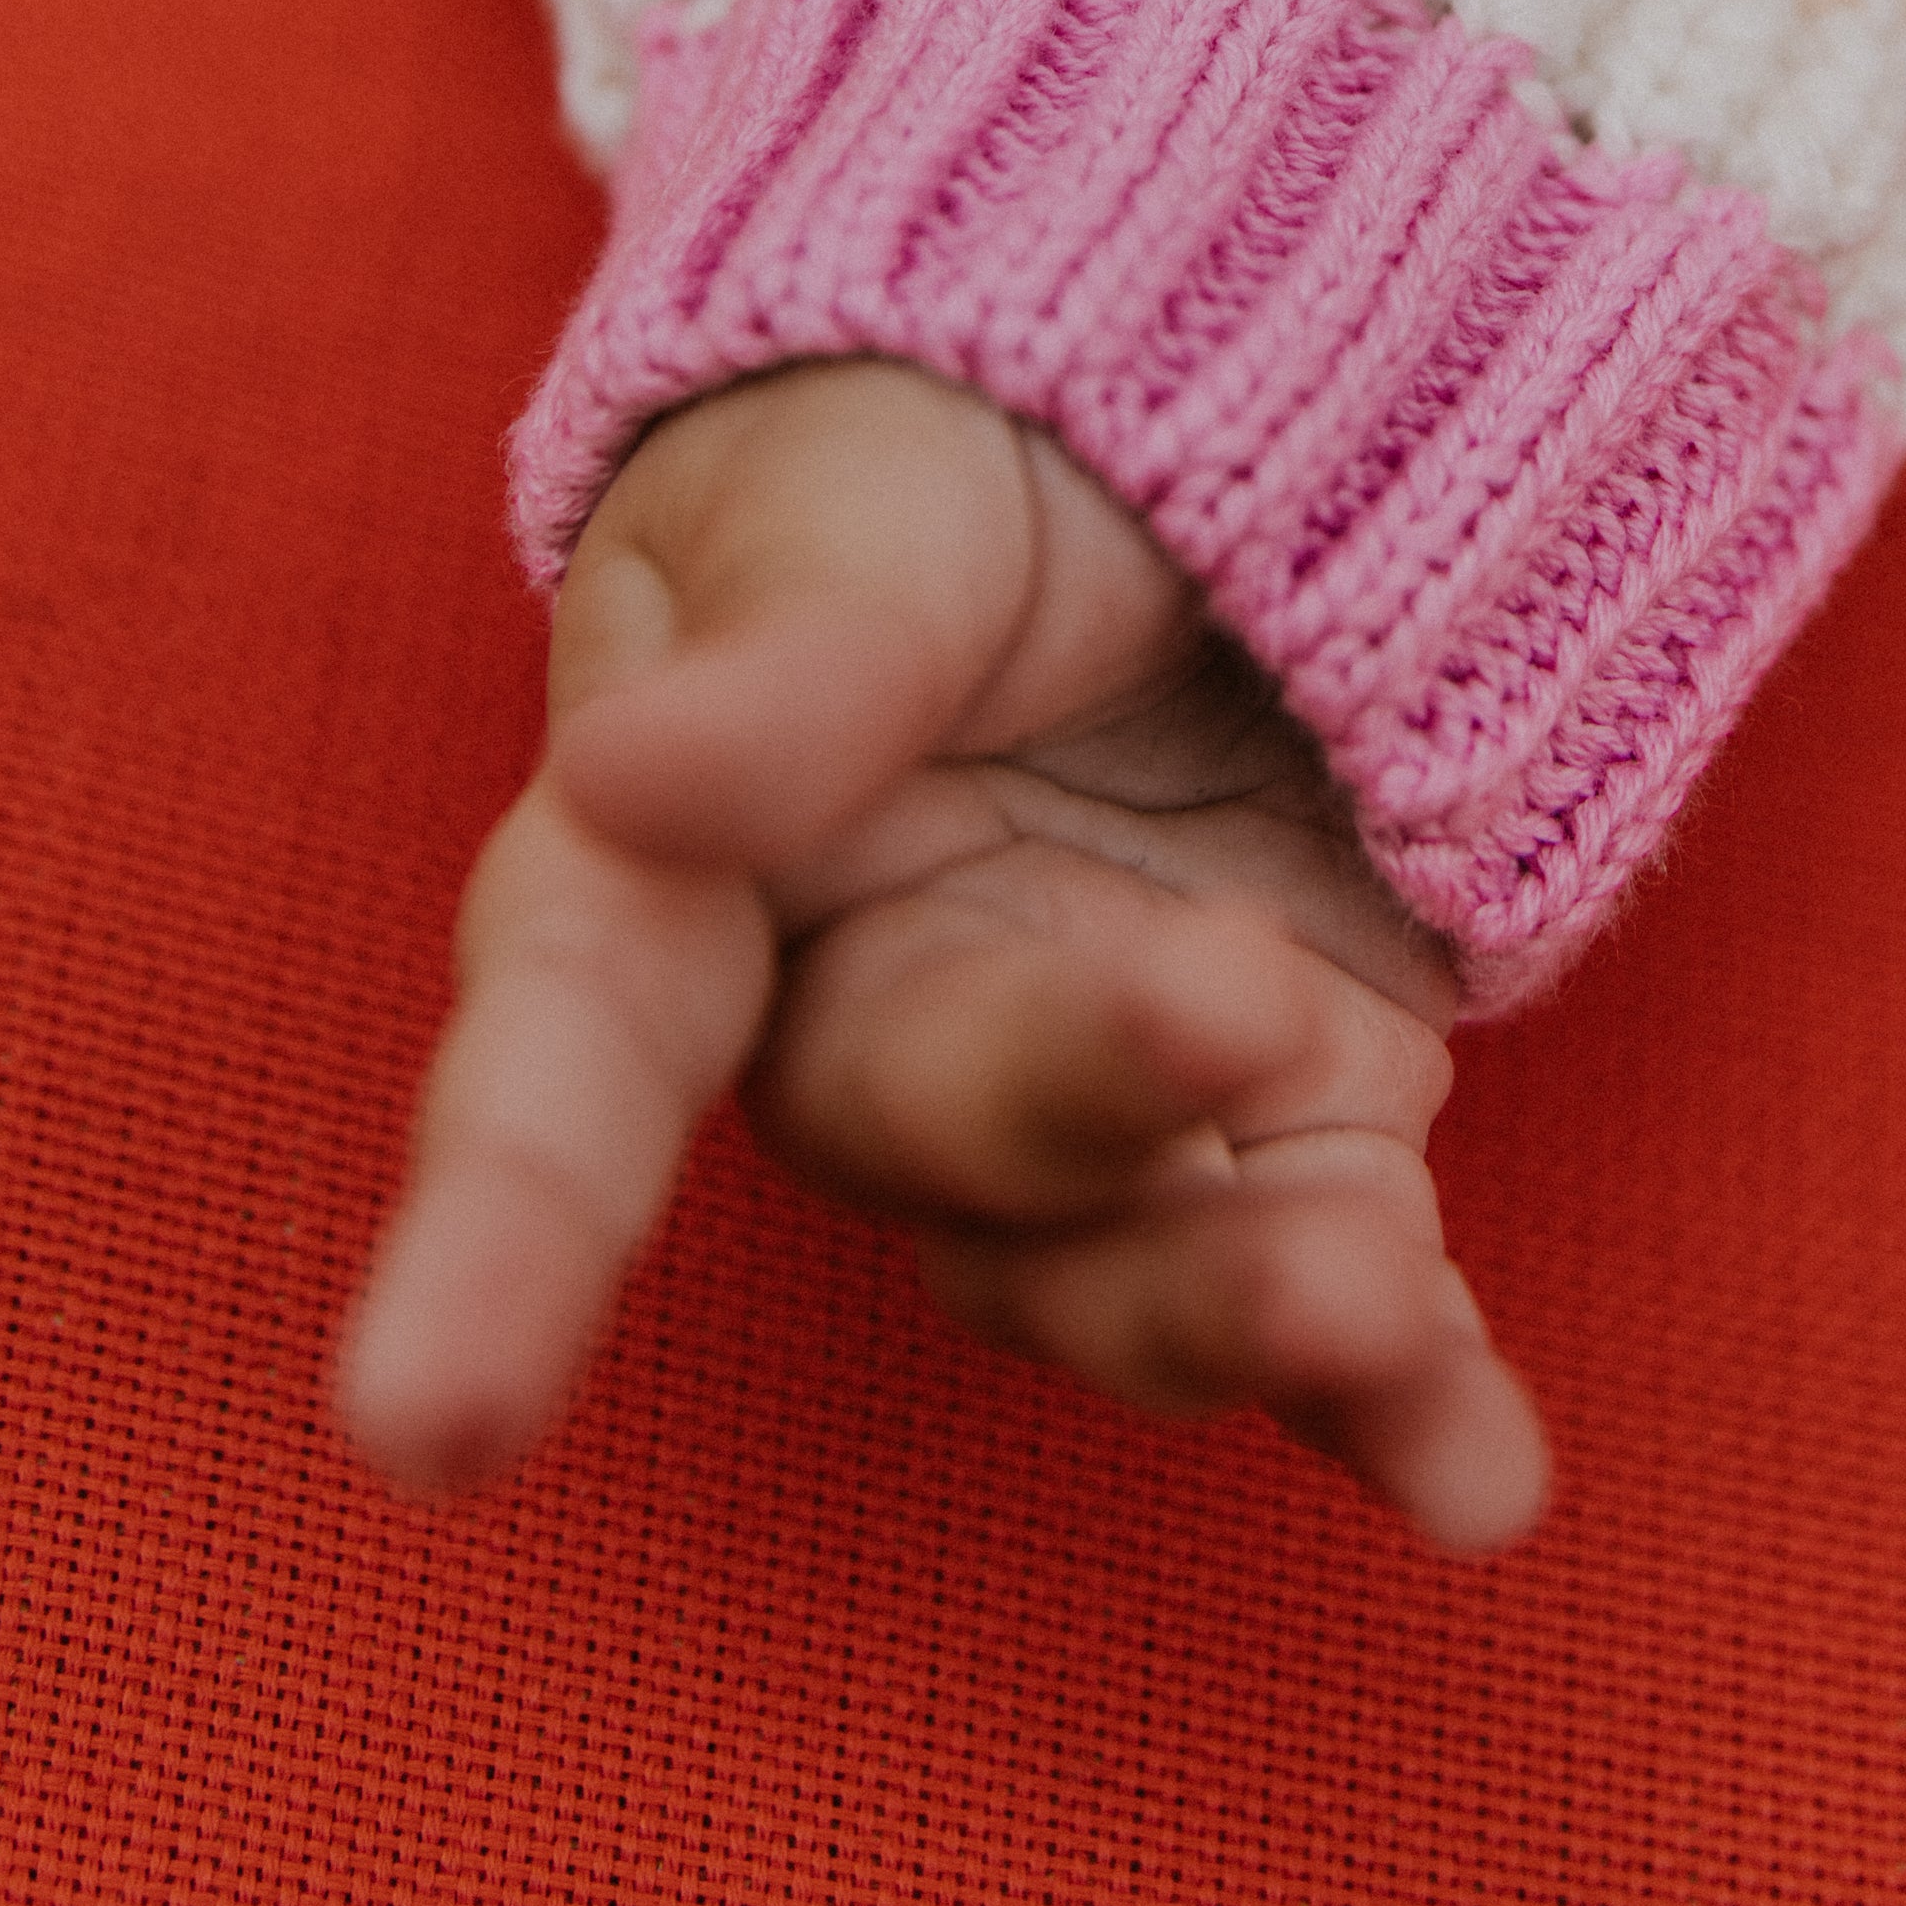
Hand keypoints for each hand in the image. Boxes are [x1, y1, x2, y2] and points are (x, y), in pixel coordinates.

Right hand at [337, 360, 1550, 1553]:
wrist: (1179, 429)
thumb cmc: (934, 447)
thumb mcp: (863, 489)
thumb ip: (794, 650)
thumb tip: (633, 773)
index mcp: (670, 870)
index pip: (565, 1056)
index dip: (492, 1246)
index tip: (425, 1429)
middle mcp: (861, 1022)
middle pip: (928, 1127)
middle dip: (1073, 1098)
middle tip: (1228, 1001)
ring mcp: (1084, 1095)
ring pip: (1115, 1264)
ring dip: (1237, 1305)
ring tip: (1378, 1304)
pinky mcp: (1292, 1122)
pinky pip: (1330, 1275)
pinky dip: (1409, 1394)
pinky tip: (1480, 1476)